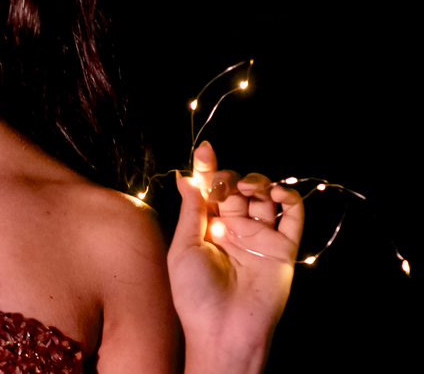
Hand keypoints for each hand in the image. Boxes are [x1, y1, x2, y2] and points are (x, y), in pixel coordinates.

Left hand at [168, 141, 303, 373]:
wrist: (224, 329)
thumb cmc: (195, 293)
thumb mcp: (184, 247)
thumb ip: (191, 209)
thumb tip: (184, 174)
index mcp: (207, 227)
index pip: (209, 190)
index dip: (207, 168)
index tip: (205, 149)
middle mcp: (234, 228)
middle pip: (236, 188)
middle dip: (230, 177)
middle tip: (224, 184)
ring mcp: (260, 236)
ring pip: (264, 196)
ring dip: (257, 182)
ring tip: (248, 188)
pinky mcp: (283, 247)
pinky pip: (293, 216)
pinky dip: (289, 198)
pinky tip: (276, 193)